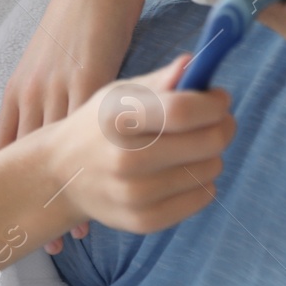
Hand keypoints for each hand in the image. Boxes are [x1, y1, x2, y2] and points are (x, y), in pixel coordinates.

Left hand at [0, 0, 152, 252]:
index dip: (7, 181)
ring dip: (61, 195)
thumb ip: (47, 90)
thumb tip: (50, 123)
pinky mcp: (90, 77)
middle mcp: (34, 90)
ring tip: (69, 241)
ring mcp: (60, 84)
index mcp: (21, 87)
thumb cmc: (79, 19)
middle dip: (30, 200)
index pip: (5, 144)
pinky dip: (89, 167)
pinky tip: (97, 196)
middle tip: (36, 246)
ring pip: (55, 153)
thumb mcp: (53, 60)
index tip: (6, 215)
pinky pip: (87, 132)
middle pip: (26, 158)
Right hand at [34, 52, 234, 236]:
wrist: (61, 174)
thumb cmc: (99, 126)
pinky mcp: (144, 221)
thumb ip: (160, 80)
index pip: (183, 111)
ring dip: (212, 155)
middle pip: (206, 142)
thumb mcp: (119, 95)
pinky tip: (185, 172)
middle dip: (223, 126)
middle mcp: (125, 158)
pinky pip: (203, 197)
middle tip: (220, 121)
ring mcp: (135, 194)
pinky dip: (204, 182)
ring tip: (192, 148)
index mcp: (118, 118)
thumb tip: (194, 64)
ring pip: (210, 170)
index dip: (213, 103)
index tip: (220, 98)